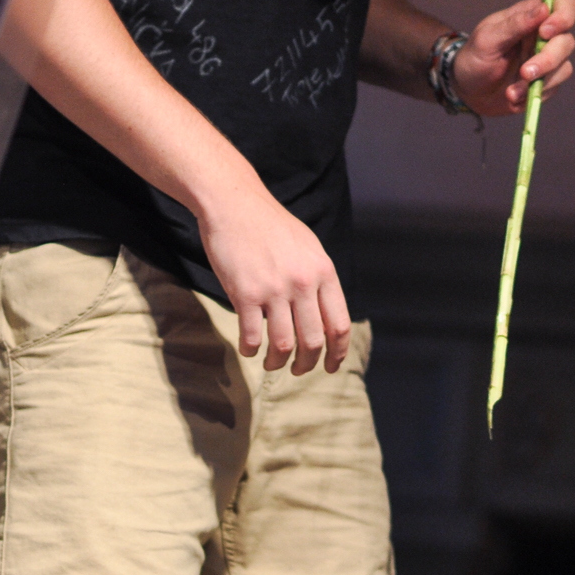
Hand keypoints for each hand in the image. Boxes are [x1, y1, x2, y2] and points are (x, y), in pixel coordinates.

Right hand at [197, 185, 351, 375]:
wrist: (235, 204)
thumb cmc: (271, 226)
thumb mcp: (308, 247)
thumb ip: (319, 279)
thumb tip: (326, 315)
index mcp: (323, 272)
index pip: (339, 324)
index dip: (337, 353)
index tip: (330, 367)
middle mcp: (303, 282)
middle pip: (313, 340)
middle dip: (307, 364)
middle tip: (298, 370)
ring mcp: (274, 289)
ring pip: (283, 344)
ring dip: (278, 362)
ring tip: (272, 364)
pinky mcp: (245, 293)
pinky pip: (252, 336)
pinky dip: (251, 350)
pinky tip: (249, 349)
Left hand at [451, 0, 574, 117]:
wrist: (468, 92)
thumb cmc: (474, 57)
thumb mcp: (487, 39)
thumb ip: (515, 24)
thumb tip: (544, 8)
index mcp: (531, 16)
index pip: (564, 3)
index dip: (564, 15)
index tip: (545, 32)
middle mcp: (545, 36)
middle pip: (567, 40)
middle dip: (548, 58)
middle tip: (525, 72)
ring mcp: (548, 59)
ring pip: (564, 66)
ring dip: (539, 80)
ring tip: (511, 92)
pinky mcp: (548, 82)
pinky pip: (554, 86)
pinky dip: (534, 94)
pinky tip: (513, 96)